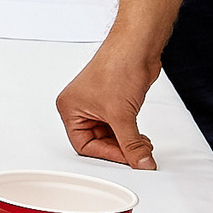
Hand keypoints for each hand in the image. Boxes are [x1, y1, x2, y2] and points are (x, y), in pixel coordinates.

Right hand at [57, 40, 160, 169]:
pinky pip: (120, 127)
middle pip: (98, 142)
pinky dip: (131, 134)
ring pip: (111, 136)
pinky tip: (141, 137)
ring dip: (128, 142)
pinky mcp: (113, 102)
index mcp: (70, 108)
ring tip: (142, 145)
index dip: (107, 154)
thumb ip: (132, 145)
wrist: (136, 49)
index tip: (127, 158)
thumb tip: (141, 163)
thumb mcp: (122, 115)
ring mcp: (97, 104)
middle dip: (120, 149)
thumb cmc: (117, 67)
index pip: (84, 145)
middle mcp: (81, 107)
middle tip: (137, 154)